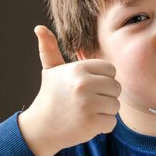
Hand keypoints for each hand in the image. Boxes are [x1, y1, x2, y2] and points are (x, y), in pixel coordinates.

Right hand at [18, 25, 120, 155]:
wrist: (40, 127)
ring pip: (115, 105)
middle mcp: (84, 84)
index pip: (111, 69)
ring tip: (86, 111)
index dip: (102, 79)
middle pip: (116, 87)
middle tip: (87, 101)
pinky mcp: (91, 123)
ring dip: (104, 111)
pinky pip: (112, 122)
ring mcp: (88, 104)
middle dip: (105, 96)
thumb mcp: (50, 70)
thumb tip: (39, 28)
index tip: (88, 86)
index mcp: (79, 69)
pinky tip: (87, 123)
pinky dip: (102, 126)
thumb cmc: (50, 96)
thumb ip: (49, 49)